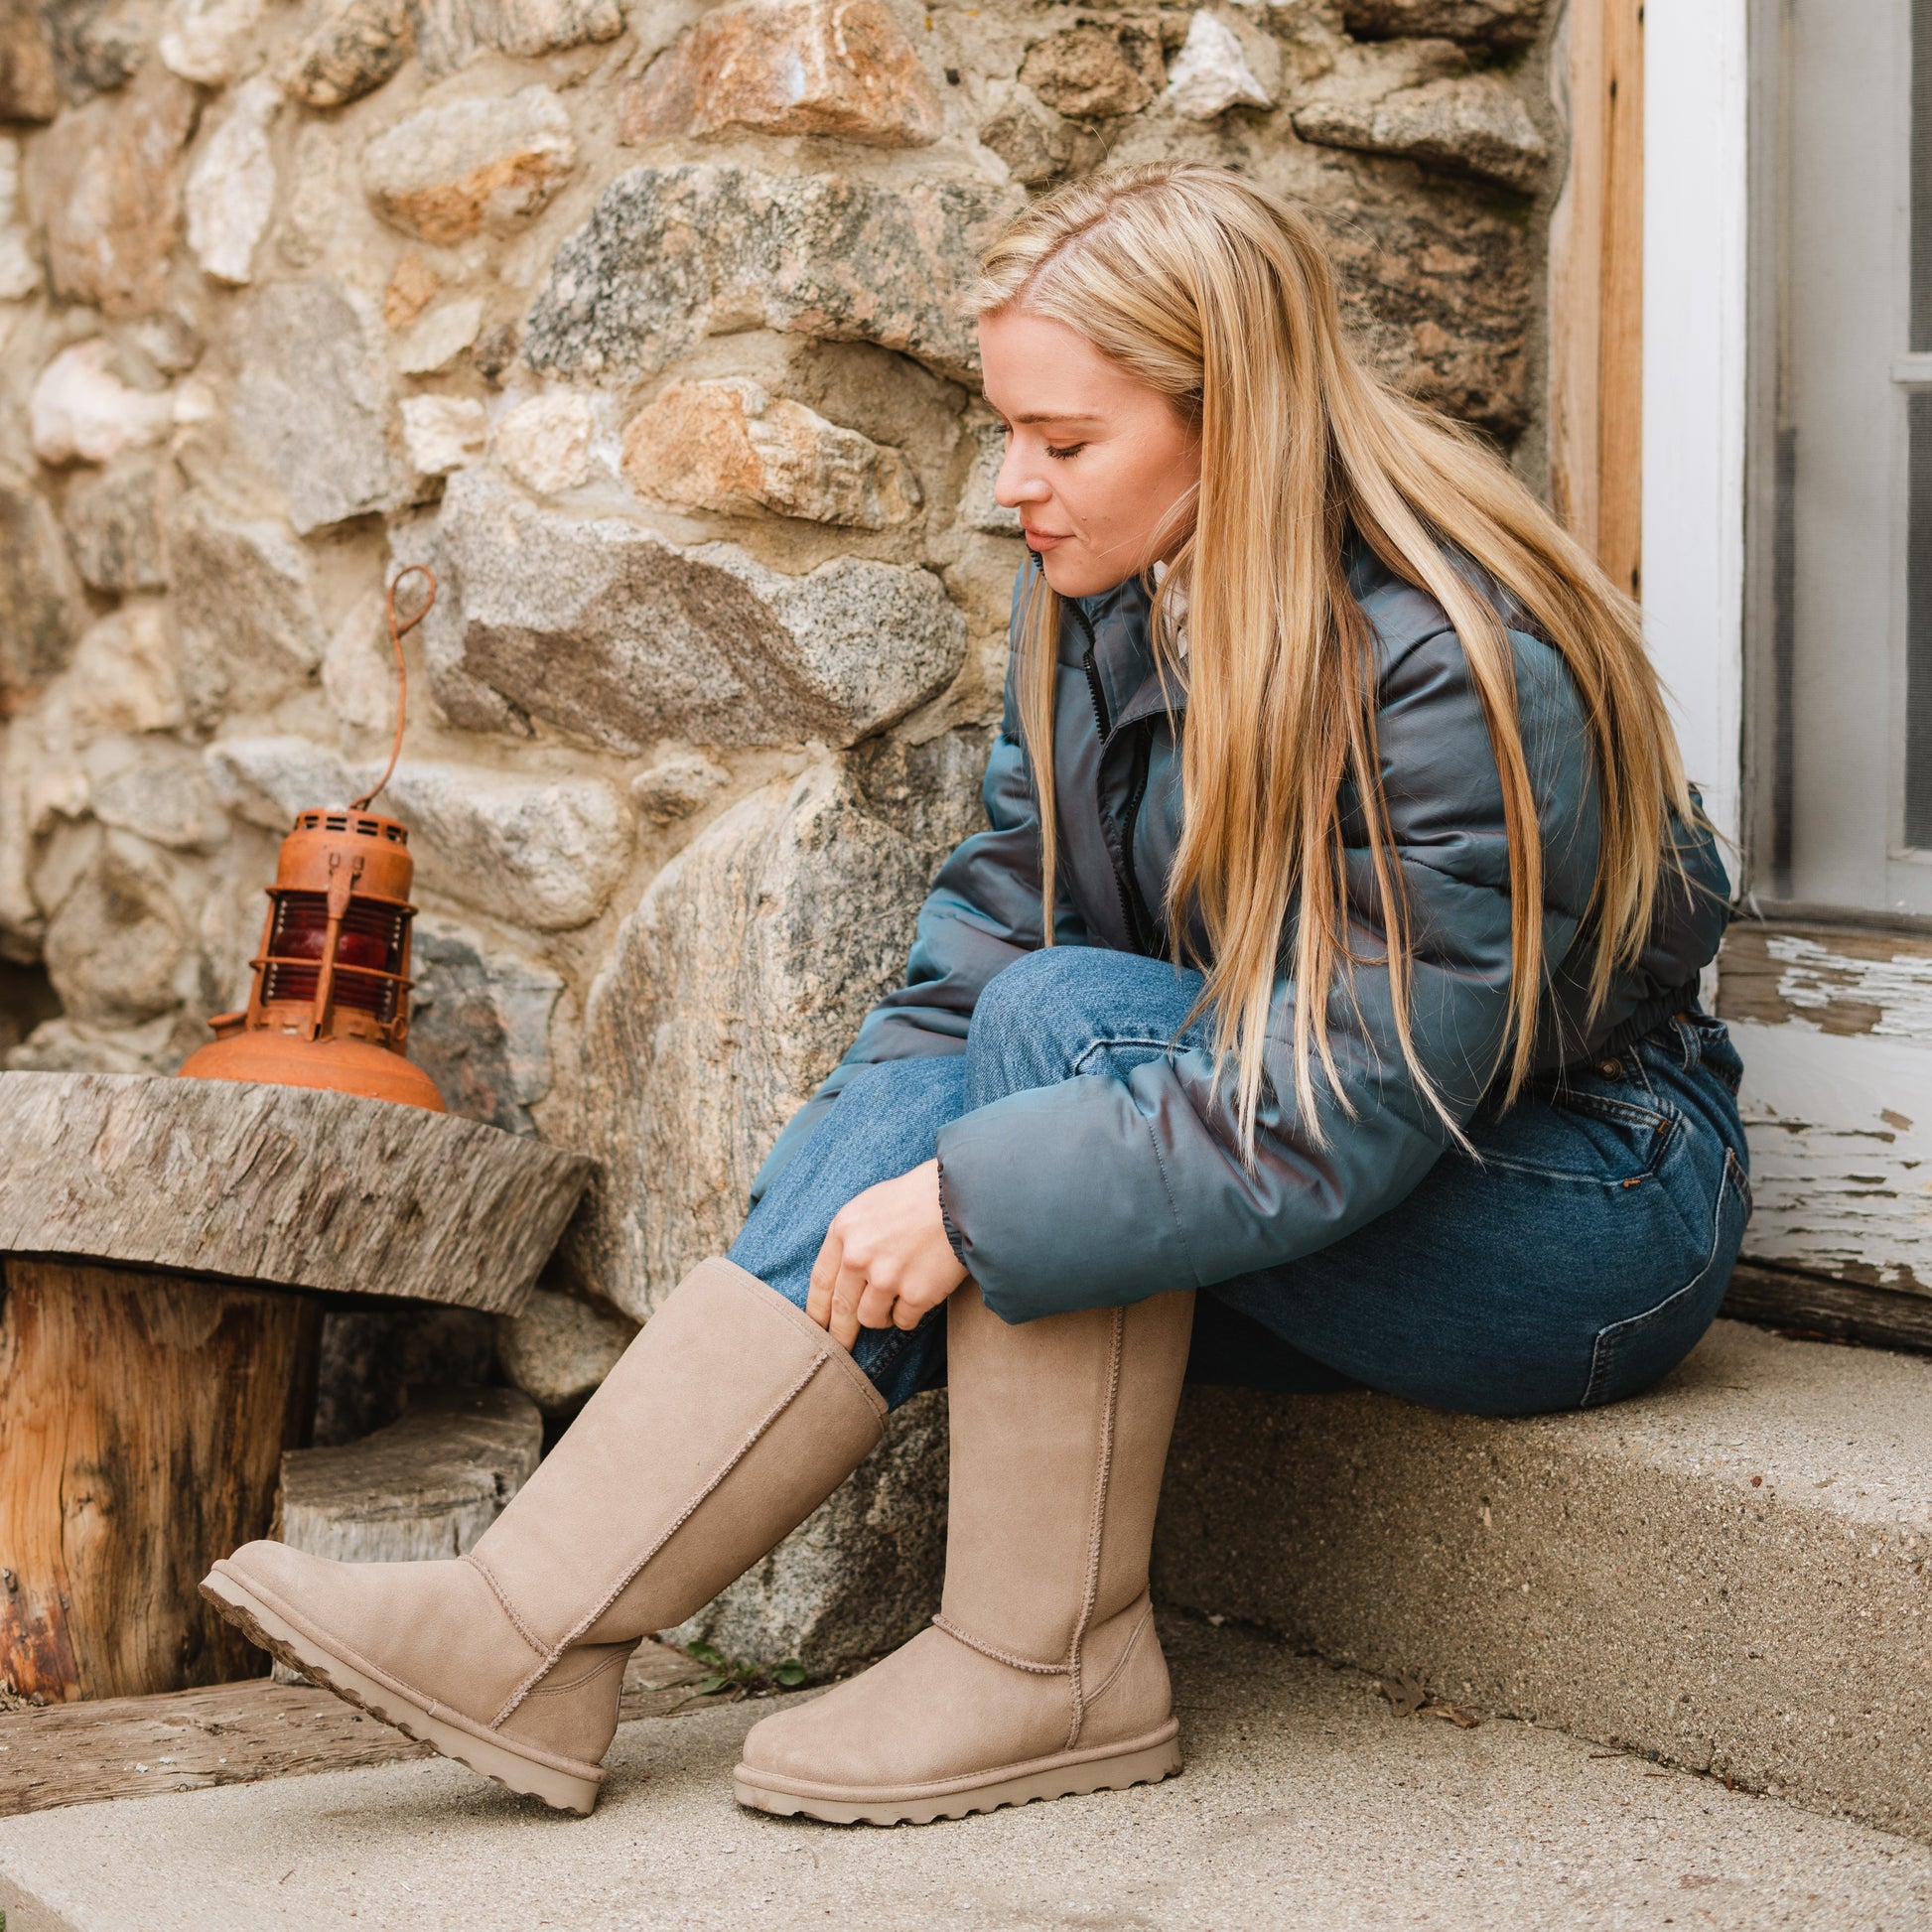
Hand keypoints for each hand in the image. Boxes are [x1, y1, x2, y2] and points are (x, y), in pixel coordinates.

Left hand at [807, 1159, 968, 1350]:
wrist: (961, 1197)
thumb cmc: (918, 1196)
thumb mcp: (870, 1205)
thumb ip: (852, 1238)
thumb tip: (843, 1273)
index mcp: (843, 1231)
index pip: (821, 1281)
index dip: (817, 1309)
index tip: (817, 1326)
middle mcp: (858, 1256)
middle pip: (841, 1308)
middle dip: (840, 1333)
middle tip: (840, 1348)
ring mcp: (886, 1278)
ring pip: (871, 1319)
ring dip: (881, 1317)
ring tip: (896, 1302)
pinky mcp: (916, 1295)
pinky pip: (903, 1322)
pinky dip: (909, 1315)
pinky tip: (918, 1298)